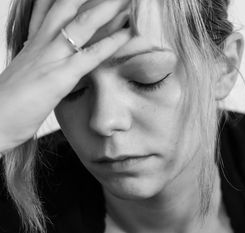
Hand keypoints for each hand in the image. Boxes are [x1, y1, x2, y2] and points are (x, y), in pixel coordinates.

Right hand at [0, 0, 130, 152]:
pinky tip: (127, 33)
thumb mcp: (26, 74)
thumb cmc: (9, 104)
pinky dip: (110, 43)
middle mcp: (41, 45)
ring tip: (126, 0)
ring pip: (81, 25)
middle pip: (67, 8)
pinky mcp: (58, 78)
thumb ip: (40, 60)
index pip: (48, 9)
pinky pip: (89, 56)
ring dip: (107, 9)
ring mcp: (50, 59)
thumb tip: (55, 57)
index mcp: (34, 43)